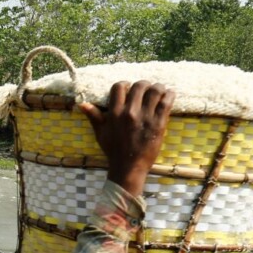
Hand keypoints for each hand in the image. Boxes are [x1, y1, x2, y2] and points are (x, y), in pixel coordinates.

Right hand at [81, 81, 174, 196]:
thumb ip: (93, 116)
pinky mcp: (159, 122)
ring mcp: (145, 117)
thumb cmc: (113, 151)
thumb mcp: (101, 133)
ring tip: (158, 93)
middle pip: (140, 85)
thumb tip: (82, 104)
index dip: (125, 85)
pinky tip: (167, 96)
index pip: (119, 87)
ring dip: (158, 88)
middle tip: (145, 92)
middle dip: (143, 86)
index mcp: (114, 113)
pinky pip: (167, 100)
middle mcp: (129, 112)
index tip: (129, 90)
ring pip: (156, 89)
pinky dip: (169, 94)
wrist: (129, 168)